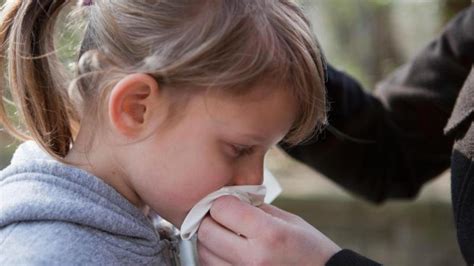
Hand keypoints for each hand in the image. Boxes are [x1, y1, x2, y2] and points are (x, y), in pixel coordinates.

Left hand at [197, 196, 340, 265]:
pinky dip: (215, 259)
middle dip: (211, 220)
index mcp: (269, 235)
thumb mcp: (289, 221)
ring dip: (211, 242)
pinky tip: (230, 254)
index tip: (230, 203)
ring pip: (203, 254)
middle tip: (224, 219)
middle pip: (206, 232)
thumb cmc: (312, 252)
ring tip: (228, 238)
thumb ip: (256, 209)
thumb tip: (230, 200)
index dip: (222, 202)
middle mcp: (253, 259)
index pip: (221, 209)